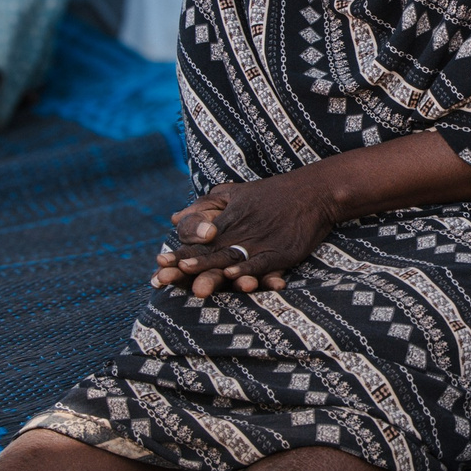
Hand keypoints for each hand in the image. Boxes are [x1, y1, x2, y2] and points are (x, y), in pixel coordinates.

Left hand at [153, 173, 339, 295]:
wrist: (312, 192)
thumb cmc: (271, 193)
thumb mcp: (233, 192)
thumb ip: (204, 206)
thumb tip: (174, 217)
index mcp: (226, 219)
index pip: (197, 240)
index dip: (178, 254)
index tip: (159, 265)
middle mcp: (239, 231)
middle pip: (209, 252)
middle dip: (187, 267)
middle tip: (165, 278)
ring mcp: (260, 242)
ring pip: (230, 258)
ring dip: (211, 270)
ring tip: (192, 279)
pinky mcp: (279, 251)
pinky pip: (260, 263)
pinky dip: (247, 269)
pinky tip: (233, 277)